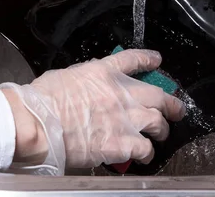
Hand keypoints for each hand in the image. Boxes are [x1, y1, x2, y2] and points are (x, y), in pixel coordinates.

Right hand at [0, 49, 185, 174]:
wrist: (39, 123)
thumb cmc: (43, 100)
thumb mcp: (64, 75)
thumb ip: (83, 77)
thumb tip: (86, 83)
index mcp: (102, 72)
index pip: (132, 60)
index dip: (148, 59)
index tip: (156, 59)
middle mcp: (120, 93)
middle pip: (158, 94)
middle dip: (170, 103)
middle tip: (175, 108)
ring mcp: (124, 118)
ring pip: (158, 121)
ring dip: (162, 128)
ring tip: (161, 134)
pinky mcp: (121, 143)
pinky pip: (146, 148)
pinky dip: (147, 153)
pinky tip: (145, 155)